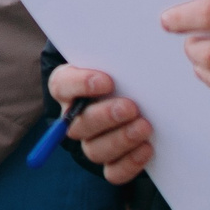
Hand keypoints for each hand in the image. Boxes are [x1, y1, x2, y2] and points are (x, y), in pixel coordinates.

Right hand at [54, 64, 151, 185]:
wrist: (139, 92)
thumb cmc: (125, 69)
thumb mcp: (119, 56)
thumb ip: (118, 52)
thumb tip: (139, 37)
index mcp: (69, 87)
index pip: (62, 86)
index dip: (80, 85)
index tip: (107, 80)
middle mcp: (75, 118)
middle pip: (78, 125)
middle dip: (105, 116)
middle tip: (131, 107)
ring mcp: (92, 142)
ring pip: (95, 150)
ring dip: (120, 139)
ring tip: (144, 126)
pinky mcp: (112, 162)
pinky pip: (114, 172)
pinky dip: (130, 163)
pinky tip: (147, 148)